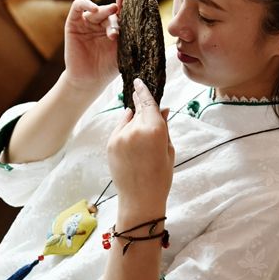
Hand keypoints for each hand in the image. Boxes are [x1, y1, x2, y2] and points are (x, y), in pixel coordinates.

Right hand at [63, 0, 123, 94]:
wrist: (89, 80)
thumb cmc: (107, 68)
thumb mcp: (123, 52)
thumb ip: (130, 38)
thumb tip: (147, 28)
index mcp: (114, 28)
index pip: (121, 13)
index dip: (126, 4)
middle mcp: (100, 23)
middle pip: (109, 12)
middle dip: (115, 19)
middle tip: (117, 31)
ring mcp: (87, 22)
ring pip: (97, 10)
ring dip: (104, 13)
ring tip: (110, 19)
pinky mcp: (73, 23)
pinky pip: (78, 7)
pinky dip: (85, 4)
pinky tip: (94, 9)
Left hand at [107, 79, 173, 213]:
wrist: (139, 199)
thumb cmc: (160, 176)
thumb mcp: (168, 150)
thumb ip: (163, 126)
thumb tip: (162, 108)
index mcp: (155, 129)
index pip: (148, 101)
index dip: (143, 90)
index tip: (138, 81)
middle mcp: (135, 128)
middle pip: (139, 111)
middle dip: (144, 114)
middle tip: (150, 130)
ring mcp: (120, 135)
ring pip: (128, 120)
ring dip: (134, 124)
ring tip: (142, 147)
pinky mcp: (110, 143)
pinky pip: (119, 130)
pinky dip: (125, 132)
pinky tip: (133, 148)